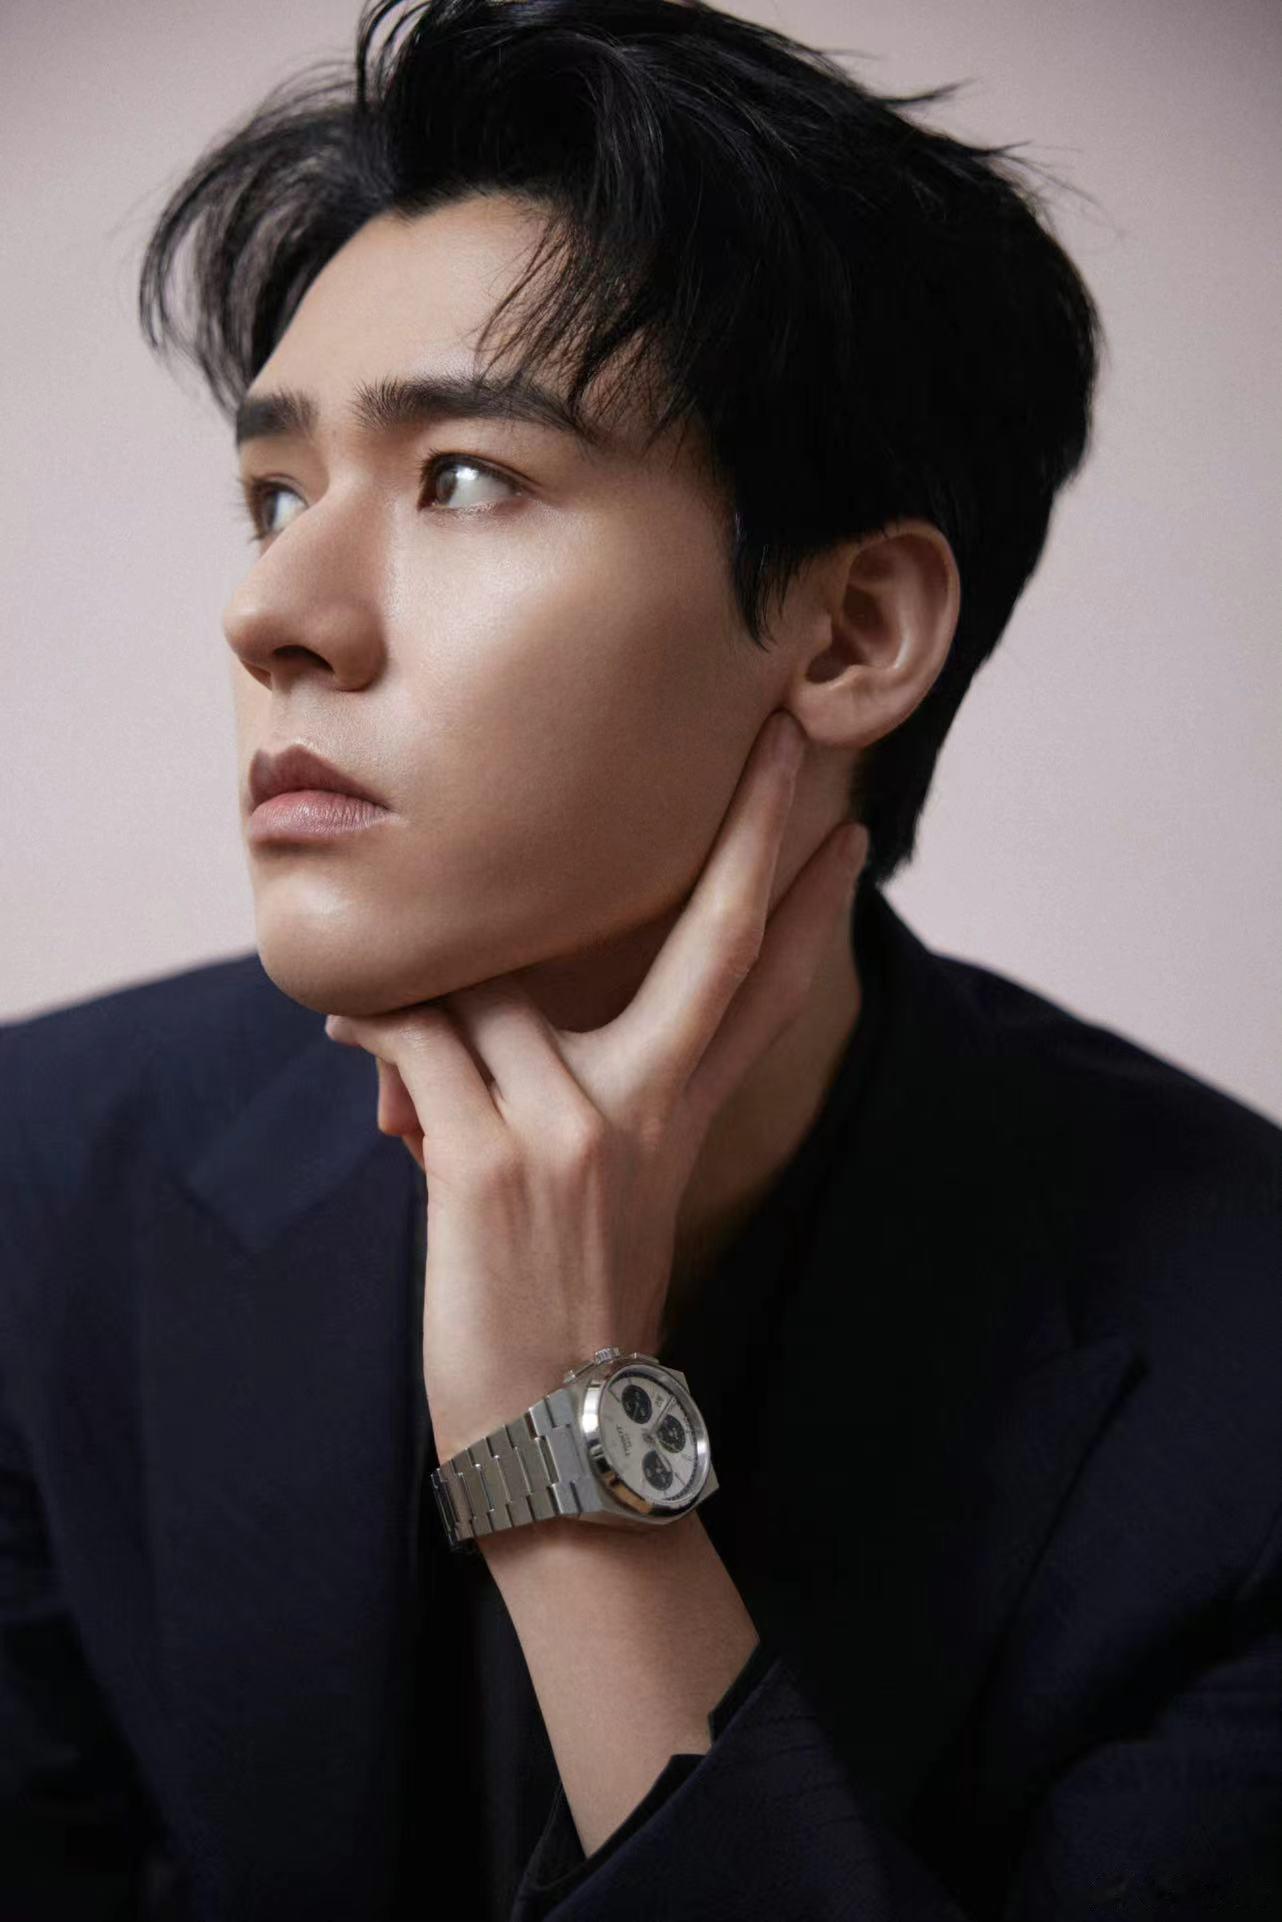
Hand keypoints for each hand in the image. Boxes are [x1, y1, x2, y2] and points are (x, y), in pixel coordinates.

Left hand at [322, 710, 868, 1462]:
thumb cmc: (564, 1321)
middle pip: (718, 942)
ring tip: (376, 986)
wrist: (552, 1441)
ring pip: (502, 980)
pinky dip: (374, 1028)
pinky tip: (343, 1029)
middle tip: (780, 737)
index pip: (767, 991)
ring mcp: (575, 1131)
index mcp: (682, 1120)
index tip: (847, 834)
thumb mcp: (606, 1207)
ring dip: (437, 971)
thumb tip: (497, 1023)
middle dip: (753, 831)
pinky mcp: (491, 1162)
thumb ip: (583, 1106)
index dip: (814, 908)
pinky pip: (420, 1040)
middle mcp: (644, 1110)